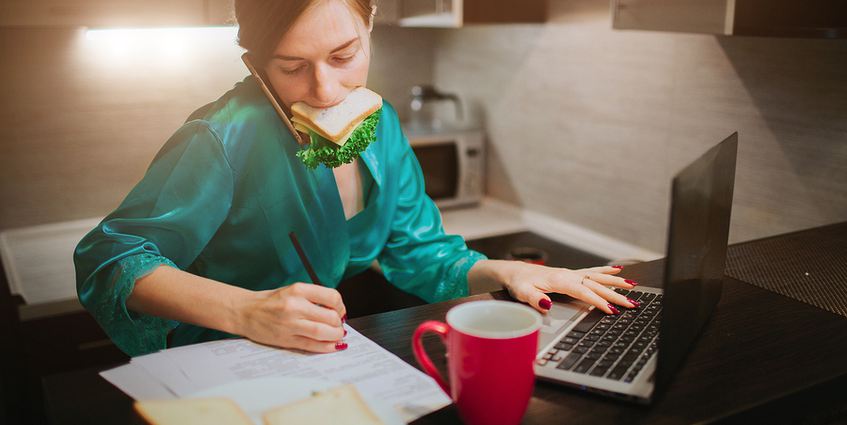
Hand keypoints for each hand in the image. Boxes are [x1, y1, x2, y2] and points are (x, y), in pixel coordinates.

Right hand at [235, 282, 346, 352]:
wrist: (245, 312)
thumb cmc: (270, 301)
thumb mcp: (292, 290)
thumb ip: (313, 298)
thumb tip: (337, 311)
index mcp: (298, 290)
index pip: (331, 297)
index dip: (341, 306)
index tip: (340, 310)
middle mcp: (294, 305)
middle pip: (330, 316)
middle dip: (339, 323)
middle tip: (339, 325)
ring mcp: (290, 324)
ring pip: (323, 332)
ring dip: (336, 336)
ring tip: (337, 335)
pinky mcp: (286, 339)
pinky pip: (312, 345)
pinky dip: (326, 347)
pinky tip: (332, 345)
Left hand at [497, 261, 640, 314]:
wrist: (515, 272)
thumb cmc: (519, 283)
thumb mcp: (522, 292)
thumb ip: (535, 299)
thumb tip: (547, 304)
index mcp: (559, 280)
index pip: (584, 292)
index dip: (598, 301)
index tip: (611, 310)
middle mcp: (568, 274)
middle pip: (595, 285)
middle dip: (614, 294)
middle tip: (631, 303)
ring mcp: (571, 273)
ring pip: (597, 277)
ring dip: (615, 282)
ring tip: (632, 286)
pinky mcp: (571, 274)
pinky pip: (592, 272)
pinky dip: (605, 271)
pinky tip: (618, 270)